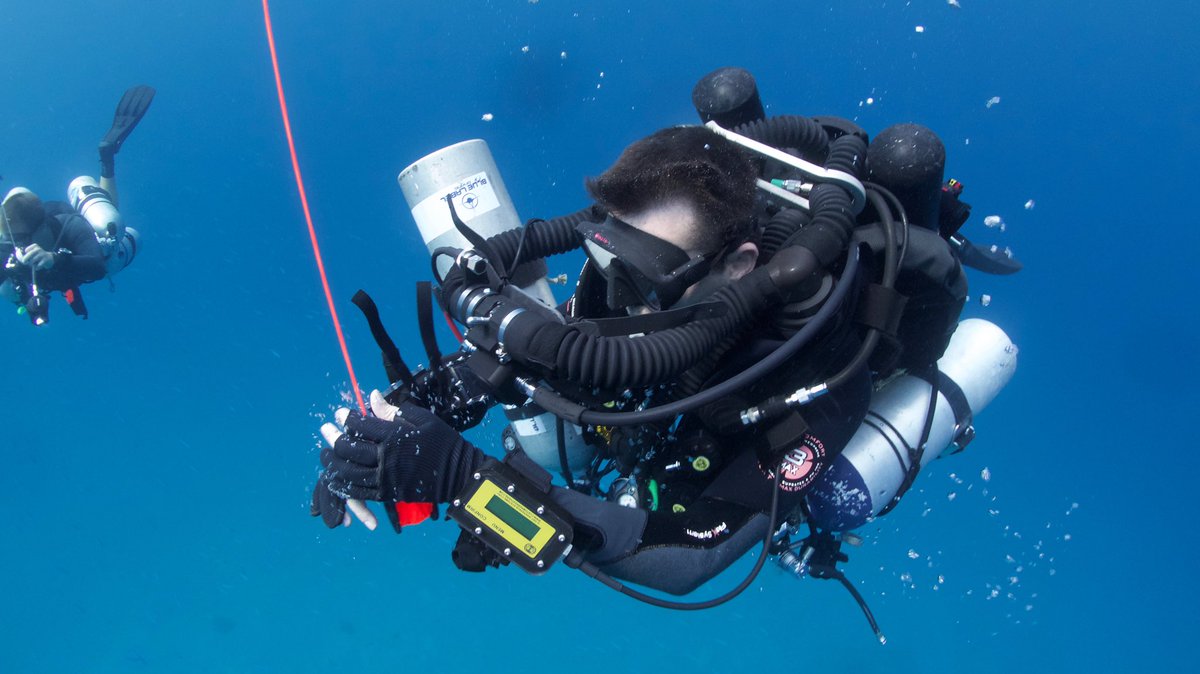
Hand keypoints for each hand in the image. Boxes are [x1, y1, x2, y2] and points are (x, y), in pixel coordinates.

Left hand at [16, 244, 54, 270]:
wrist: (50, 259)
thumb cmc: (38, 257)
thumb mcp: (32, 254)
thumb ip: (25, 255)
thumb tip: (19, 257)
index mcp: (35, 246)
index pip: (26, 250)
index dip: (23, 255)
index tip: (24, 257)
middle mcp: (39, 249)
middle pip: (30, 254)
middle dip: (25, 258)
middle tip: (24, 262)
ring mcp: (43, 254)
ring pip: (34, 260)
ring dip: (31, 264)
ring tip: (32, 265)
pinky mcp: (46, 259)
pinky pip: (39, 264)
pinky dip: (37, 267)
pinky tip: (37, 268)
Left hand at [310, 390, 482, 531]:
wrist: (458, 474)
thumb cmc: (442, 442)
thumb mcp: (421, 419)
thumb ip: (393, 410)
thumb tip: (372, 396)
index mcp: (394, 436)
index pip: (360, 425)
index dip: (346, 417)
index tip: (340, 413)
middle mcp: (385, 457)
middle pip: (348, 448)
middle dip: (333, 437)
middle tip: (326, 430)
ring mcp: (385, 478)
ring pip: (347, 472)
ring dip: (332, 462)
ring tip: (325, 454)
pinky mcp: (386, 494)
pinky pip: (357, 491)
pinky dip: (343, 484)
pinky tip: (336, 476)